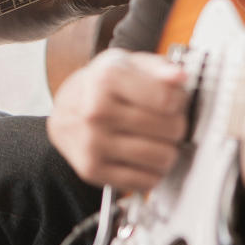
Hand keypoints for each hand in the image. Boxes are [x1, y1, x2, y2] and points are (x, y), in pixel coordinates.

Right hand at [47, 48, 187, 190]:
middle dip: (176, 126)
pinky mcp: (92, 169)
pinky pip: (145, 181)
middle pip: (169, 129)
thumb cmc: (100, 87)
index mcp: (107, 80)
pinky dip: (152, 172)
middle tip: (165, 121)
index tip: (172, 100)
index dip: (179, 100)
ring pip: (161, 158)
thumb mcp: (128, 63)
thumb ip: (158, 68)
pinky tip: (143, 158)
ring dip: (168, 151)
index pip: (167, 99)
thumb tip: (179, 77)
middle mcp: (97, 112)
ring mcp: (93, 143)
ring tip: (157, 140)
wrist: (64, 111)